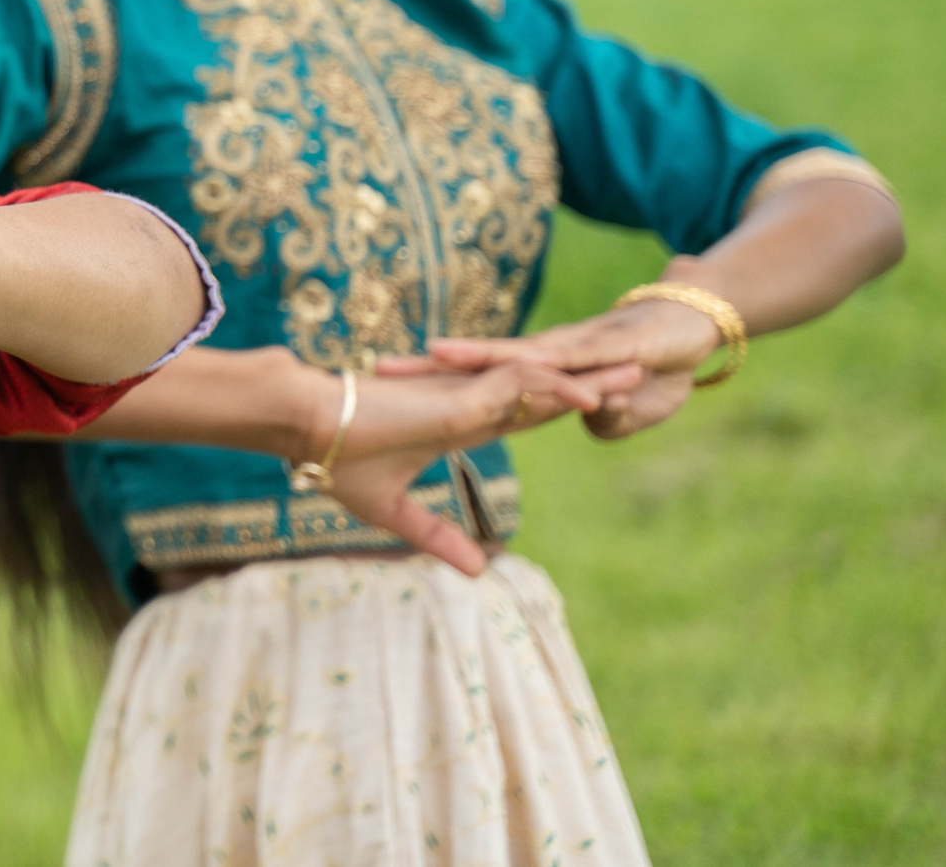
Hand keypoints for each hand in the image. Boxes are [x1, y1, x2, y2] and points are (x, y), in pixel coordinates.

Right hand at [316, 359, 643, 573]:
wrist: (303, 426)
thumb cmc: (336, 459)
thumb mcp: (395, 511)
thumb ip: (437, 536)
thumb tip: (478, 573)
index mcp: (458, 424)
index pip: (524, 413)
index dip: (564, 406)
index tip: (606, 402)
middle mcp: (469, 404)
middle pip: (546, 390)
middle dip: (594, 381)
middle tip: (642, 373)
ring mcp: (465, 397)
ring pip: (541, 382)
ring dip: (591, 378)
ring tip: (639, 373)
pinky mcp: (456, 397)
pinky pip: (517, 387)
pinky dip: (558, 390)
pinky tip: (594, 395)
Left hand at [404, 284, 723, 440]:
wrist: (699, 320)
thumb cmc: (657, 366)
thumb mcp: (629, 411)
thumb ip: (607, 419)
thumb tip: (587, 421)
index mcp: (542, 374)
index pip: (478, 383)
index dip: (433, 388)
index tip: (386, 394)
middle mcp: (548, 355)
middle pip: (480, 363)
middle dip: (430, 368)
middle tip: (377, 369)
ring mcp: (576, 347)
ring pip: (516, 354)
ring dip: (477, 355)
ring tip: (433, 353)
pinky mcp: (609, 346)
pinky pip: (572, 358)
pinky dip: (548, 364)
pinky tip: (518, 362)